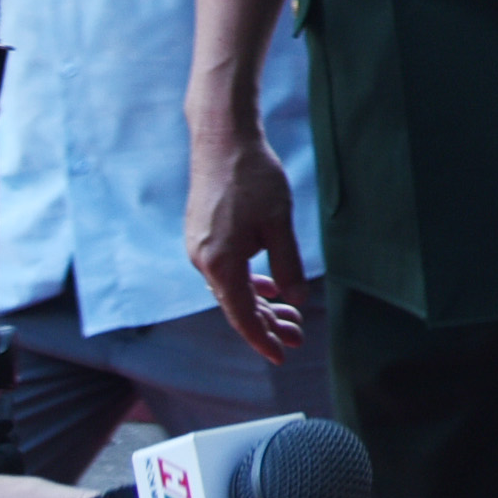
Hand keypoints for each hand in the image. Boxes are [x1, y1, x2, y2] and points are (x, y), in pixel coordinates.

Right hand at [185, 118, 306, 363]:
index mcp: (219, 263)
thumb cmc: (254, 179)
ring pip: (232, 289)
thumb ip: (288, 264)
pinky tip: (269, 289)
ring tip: (290, 318)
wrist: (222, 142)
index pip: (241, 314)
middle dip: (267, 325)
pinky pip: (226, 272)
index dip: (261, 338)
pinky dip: (248, 284)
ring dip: (260, 305)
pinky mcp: (203, 238)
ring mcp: (199, 249)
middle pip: (237, 306)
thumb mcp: (279, 224)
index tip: (281, 355)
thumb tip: (296, 298)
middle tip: (297, 337)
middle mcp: (203, 261)